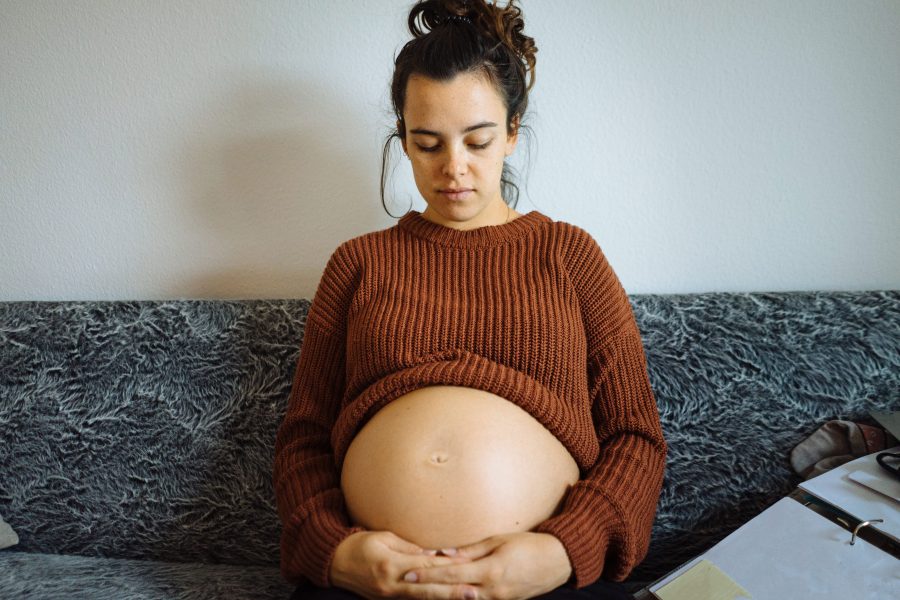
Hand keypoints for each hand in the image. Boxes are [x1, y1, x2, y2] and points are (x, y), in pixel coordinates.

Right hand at [329, 530, 476, 599]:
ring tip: (465, 599)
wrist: (335, 563)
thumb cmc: (360, 544)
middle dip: (452, 592)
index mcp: (391, 565)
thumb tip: (433, 553)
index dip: (448, 567)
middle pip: (428, 590)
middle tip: (474, 593)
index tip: (467, 566)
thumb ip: (409, 547)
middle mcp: (391, 584)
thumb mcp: (384, 537)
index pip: (426, 566)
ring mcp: (389, 596)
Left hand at [401, 532, 572, 599]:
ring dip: (440, 597)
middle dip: (427, 590)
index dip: (428, 574)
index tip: (408, 573)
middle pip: (452, 591)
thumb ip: (470, 550)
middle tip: (405, 585)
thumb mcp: (499, 541)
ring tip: (418, 593)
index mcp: (490, 570)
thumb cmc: (529, 545)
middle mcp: (492, 590)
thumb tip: (444, 553)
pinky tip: (445, 596)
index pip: (451, 573)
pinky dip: (459, 599)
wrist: (557, 562)